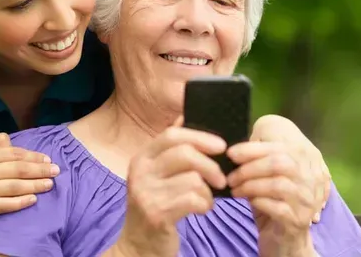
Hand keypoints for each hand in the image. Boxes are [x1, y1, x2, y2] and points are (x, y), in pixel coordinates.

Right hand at [0, 132, 58, 227]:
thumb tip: (11, 140)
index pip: (13, 154)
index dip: (33, 156)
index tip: (48, 159)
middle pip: (17, 169)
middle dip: (39, 169)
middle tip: (56, 171)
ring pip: (13, 187)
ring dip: (34, 185)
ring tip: (49, 184)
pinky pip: (4, 205)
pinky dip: (20, 202)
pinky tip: (33, 199)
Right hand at [114, 117, 226, 256]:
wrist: (138, 246)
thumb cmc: (156, 206)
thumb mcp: (156, 175)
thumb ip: (169, 150)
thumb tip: (184, 118)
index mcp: (142, 157)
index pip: (172, 134)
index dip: (200, 136)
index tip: (221, 146)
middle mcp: (140, 171)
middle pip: (184, 153)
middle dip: (210, 164)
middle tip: (221, 179)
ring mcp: (145, 192)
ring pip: (193, 179)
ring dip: (209, 191)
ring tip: (206, 200)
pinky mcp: (156, 213)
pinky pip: (193, 200)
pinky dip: (205, 204)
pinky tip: (201, 209)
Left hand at [227, 142, 318, 255]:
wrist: (285, 237)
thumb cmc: (272, 199)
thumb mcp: (268, 174)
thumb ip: (259, 158)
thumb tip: (236, 150)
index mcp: (306, 159)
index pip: (277, 147)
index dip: (251, 149)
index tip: (230, 154)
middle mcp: (312, 177)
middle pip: (279, 163)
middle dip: (249, 168)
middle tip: (230, 177)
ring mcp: (308, 199)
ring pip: (278, 185)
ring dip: (250, 185)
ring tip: (235, 189)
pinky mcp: (300, 219)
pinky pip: (278, 207)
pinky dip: (259, 201)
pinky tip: (250, 201)